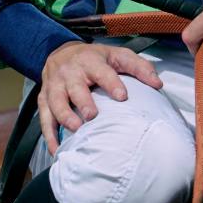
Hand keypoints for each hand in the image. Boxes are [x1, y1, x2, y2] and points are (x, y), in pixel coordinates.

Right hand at [38, 41, 162, 152]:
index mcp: (90, 61)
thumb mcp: (117, 55)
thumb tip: (158, 84)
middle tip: (92, 116)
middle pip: (74, 87)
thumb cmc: (94, 58)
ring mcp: (54, 86)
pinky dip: (49, 135)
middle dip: (82, 101)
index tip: (122, 97)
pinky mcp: (44, 99)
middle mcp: (70, 72)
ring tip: (76, 130)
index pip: (102, 71)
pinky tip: (57, 150)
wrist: (60, 52)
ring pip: (55, 102)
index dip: (111, 83)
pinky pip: (44, 118)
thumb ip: (139, 67)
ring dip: (64, 116)